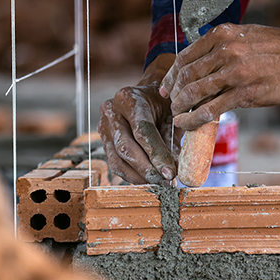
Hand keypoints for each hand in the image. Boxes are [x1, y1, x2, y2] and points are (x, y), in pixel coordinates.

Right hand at [98, 54, 180, 183]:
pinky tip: (148, 181)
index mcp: (129, 98)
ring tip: (158, 184)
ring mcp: (103, 127)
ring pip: (117, 161)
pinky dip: (132, 176)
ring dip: (139, 177)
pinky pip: (115, 164)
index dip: (157, 154)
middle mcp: (111, 111)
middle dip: (146, 169)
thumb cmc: (163, 104)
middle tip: (165, 182)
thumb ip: (172, 139)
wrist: (147, 96)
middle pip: (126, 148)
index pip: (142, 130)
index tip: (171, 173)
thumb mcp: (171, 114)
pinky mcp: (103, 141)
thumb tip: (175, 170)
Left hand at [160, 7, 279, 130]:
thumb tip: (203, 66)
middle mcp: (224, 50)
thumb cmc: (279, 47)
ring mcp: (235, 72)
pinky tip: (189, 124)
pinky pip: (212, 108)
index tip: (166, 87)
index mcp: (222, 35)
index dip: (171, 76)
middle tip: (172, 105)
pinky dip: (195, 119)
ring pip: (195, 93)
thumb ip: (223, 47)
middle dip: (174, 94)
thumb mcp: (245, 36)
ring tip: (178, 116)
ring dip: (181, 107)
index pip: (185, 57)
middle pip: (186, 76)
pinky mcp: (246, 92)